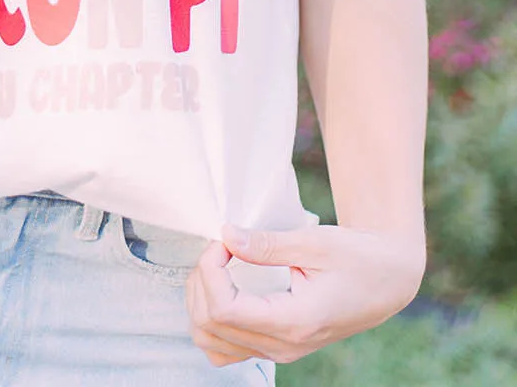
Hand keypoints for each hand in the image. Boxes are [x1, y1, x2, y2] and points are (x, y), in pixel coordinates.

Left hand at [184, 222, 425, 366]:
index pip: (224, 311)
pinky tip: (223, 289)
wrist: (386, 280)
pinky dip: (212, 320)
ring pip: (212, 343)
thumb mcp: (314, 243)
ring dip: (201, 302)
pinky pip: (227, 348)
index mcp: (294, 322)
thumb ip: (267, 244)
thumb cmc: (357, 258)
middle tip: (221, 248)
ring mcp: (280, 352)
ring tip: (218, 267)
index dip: (210, 271)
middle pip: (211, 328)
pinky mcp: (277, 347)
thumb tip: (226, 235)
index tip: (223, 240)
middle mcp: (284, 347)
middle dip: (202, 282)